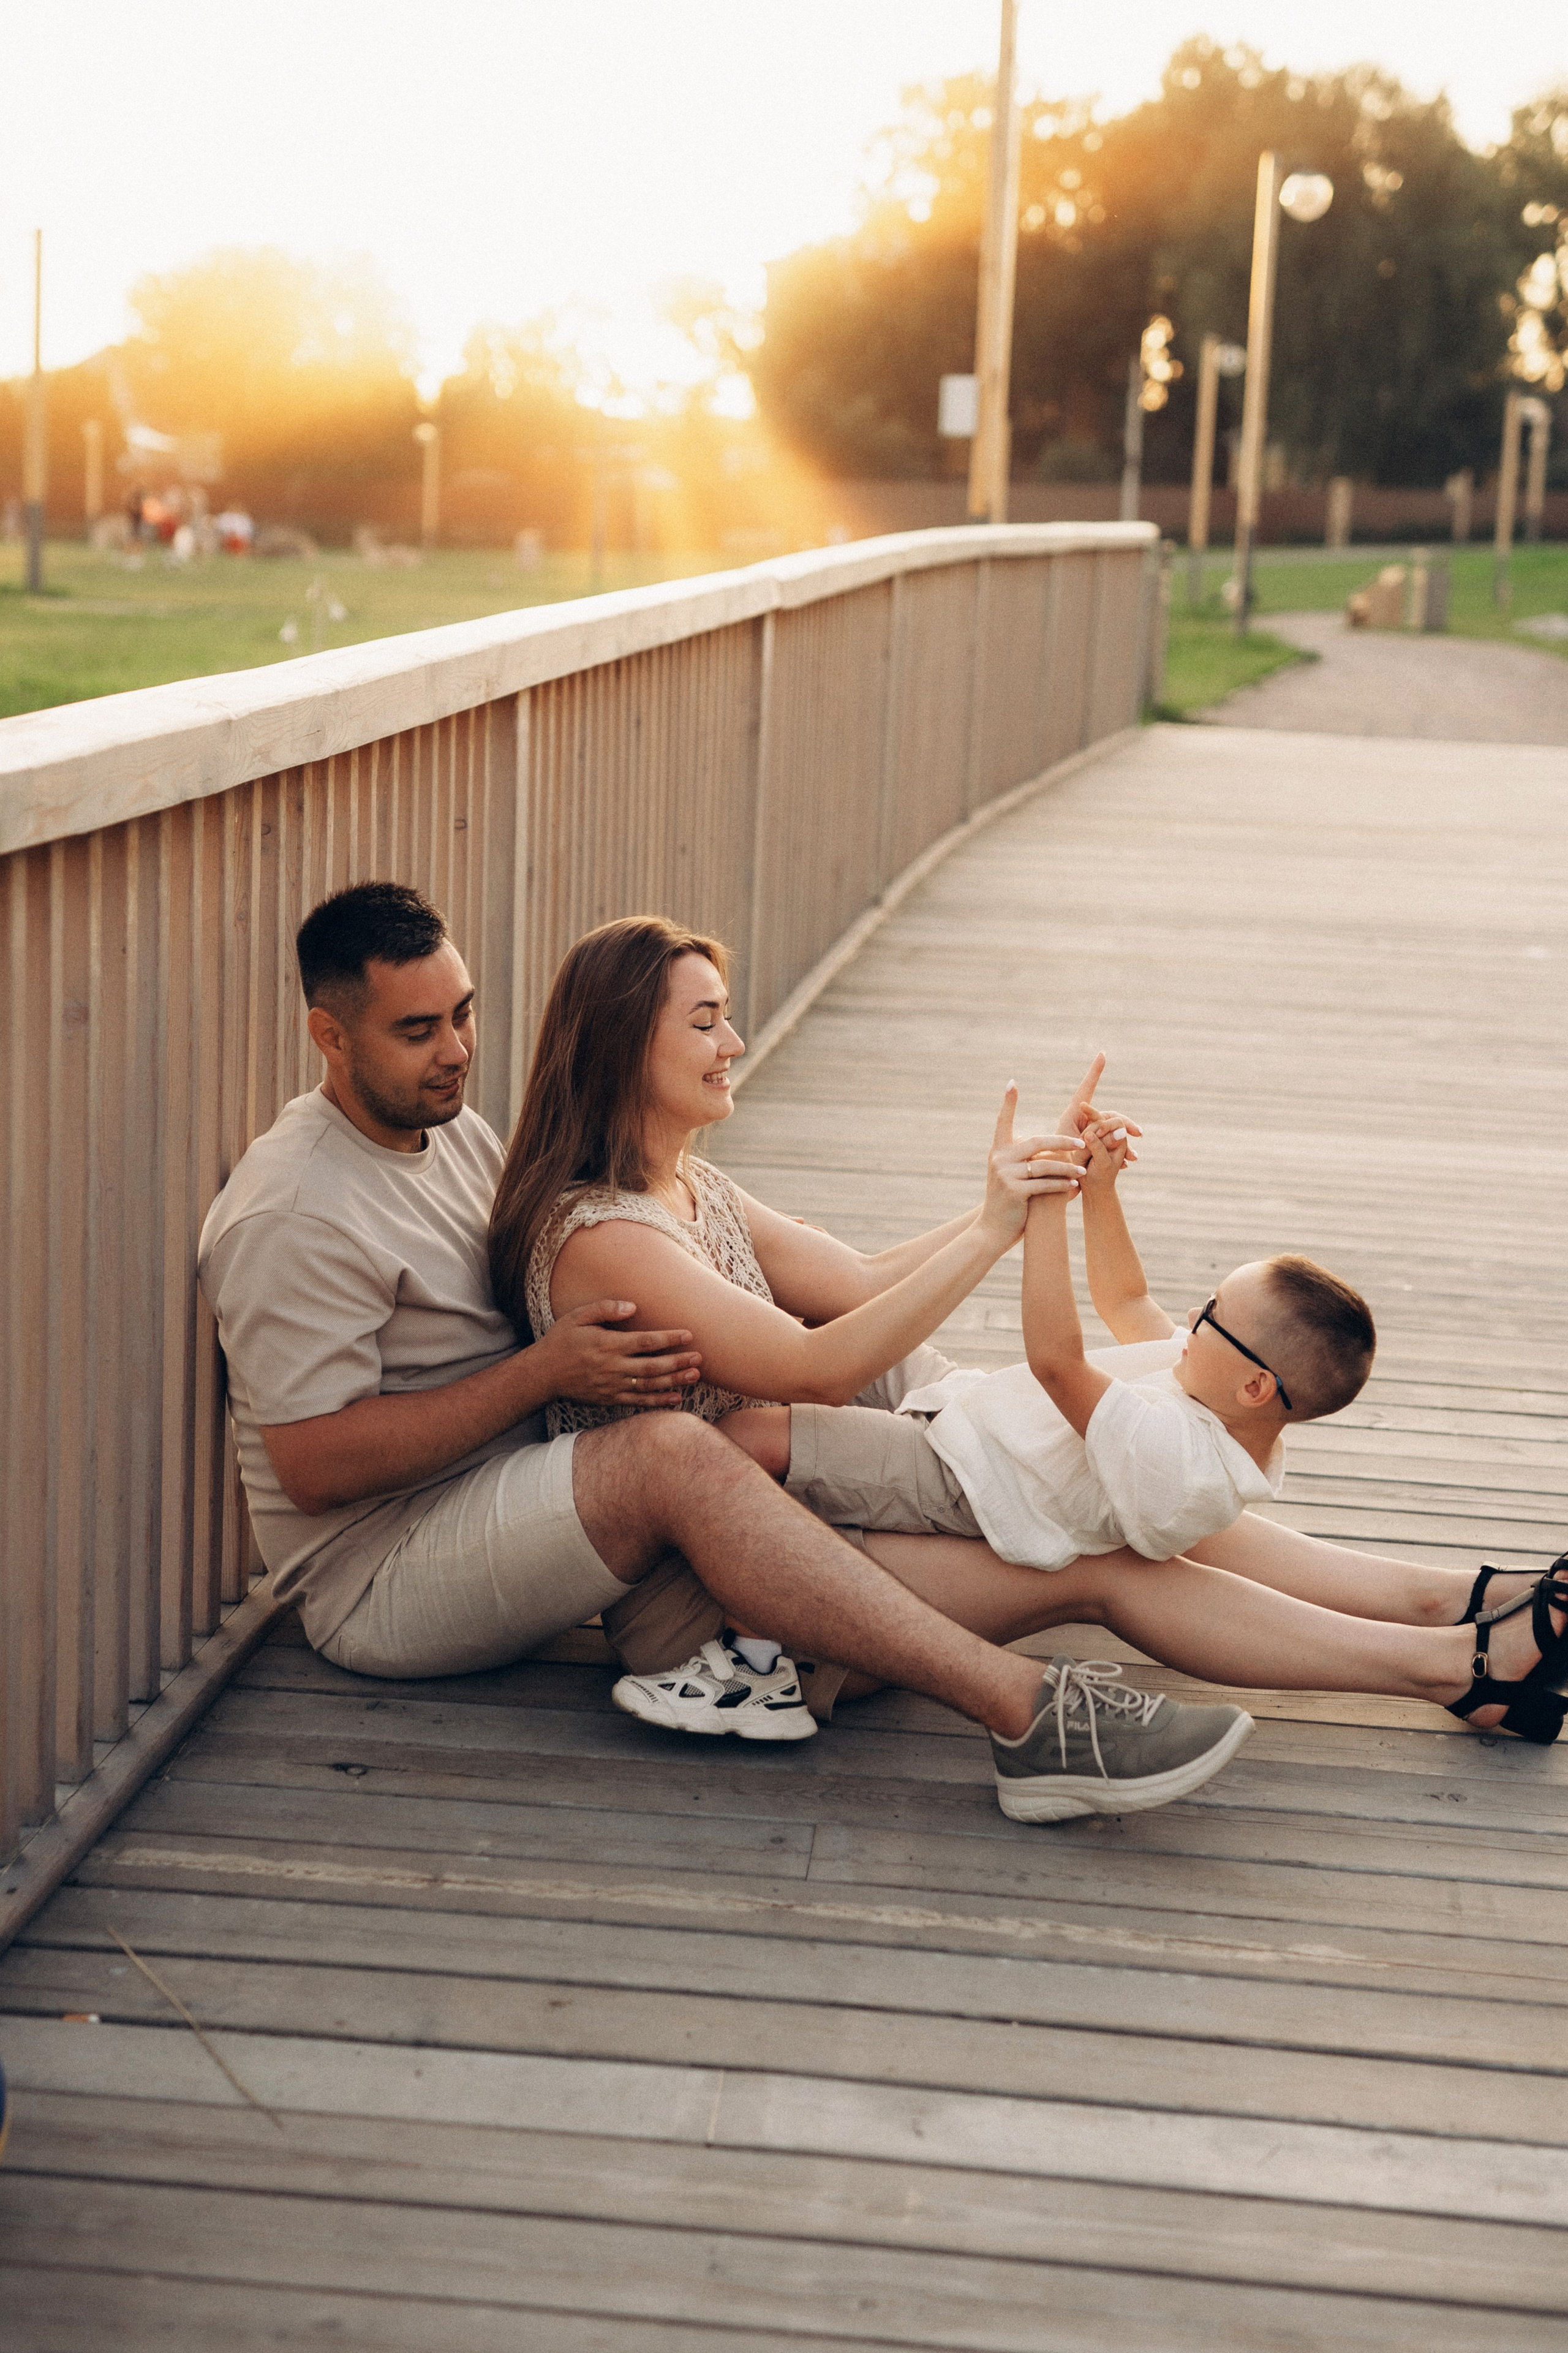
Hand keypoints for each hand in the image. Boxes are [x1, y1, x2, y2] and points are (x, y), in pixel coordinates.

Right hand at [534, 1299, 701, 1410]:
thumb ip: (605, 1309)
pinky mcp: (610, 1399)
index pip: (646, 1342)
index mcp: (607, 1345)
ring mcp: (612, 1386)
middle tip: (699, 1357)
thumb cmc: (561, 1341)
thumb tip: (633, 1306)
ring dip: (674, 1381)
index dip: (669, 1338)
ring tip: (695, 1376)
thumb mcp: (577, 1317)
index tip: (688, 1334)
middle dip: (678, 1361)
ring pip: (650, 1385)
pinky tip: (677, 1398)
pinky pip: (639, 1401)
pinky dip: (659, 1401)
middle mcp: (613, 1367)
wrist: (543, 1374)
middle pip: (653, 1366)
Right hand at [979, 1085, 1085, 1247]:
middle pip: (1037, 1142)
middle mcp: (999, 1158)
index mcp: (999, 1150)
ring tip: (1083, 1172)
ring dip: (1067, 1169)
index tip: (1012, 1083)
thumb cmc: (1010, 1199)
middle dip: (1062, 1142)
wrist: (994, 1229)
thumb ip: (1026, 1158)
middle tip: (1083, 1143)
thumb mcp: (1013, 1174)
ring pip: (1044, 1165)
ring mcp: (1005, 1175)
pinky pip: (1044, 1184)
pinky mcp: (1014, 1191)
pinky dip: (1061, 1186)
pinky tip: (1074, 1188)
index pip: (1003, 1121)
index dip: (1008, 1103)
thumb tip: (1052, 1143)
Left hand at [1058, 1053, 1140, 1162]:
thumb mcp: (1070, 1150)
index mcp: (1073, 1114)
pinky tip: (1128, 1163)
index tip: (1102, 1054)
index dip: (1095, 1071)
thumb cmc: (1054, 1167)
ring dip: (1125, 1144)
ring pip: (1113, 1131)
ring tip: (1134, 1158)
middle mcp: (1083, 1120)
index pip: (1087, 1088)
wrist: (1052, 1186)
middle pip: (1109, 1114)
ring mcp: (1089, 1132)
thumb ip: (1090, 1140)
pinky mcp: (1093, 1145)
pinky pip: (1111, 1144)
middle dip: (1126, 1124)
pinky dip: (1120, 1154)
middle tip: (1139, 1133)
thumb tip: (1111, 1133)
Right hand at [1079, 1118, 1132, 1193]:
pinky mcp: (1088, 1142)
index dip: (1107, 1124)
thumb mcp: (1102, 1163)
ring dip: (1085, 1135)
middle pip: (1101, 1121)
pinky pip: (1082, 1134)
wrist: (1093, 1187)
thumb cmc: (1101, 1177)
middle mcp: (1110, 1137)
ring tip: (1084, 1152)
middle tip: (1085, 1139)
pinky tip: (1079, 1150)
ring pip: (1090, 1126)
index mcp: (1120, 1140)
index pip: (1116, 1122)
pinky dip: (1080, 1139)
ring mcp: (1098, 1139)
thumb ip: (1099, 1148)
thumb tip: (1091, 1133)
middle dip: (1093, 1128)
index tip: (1099, 1132)